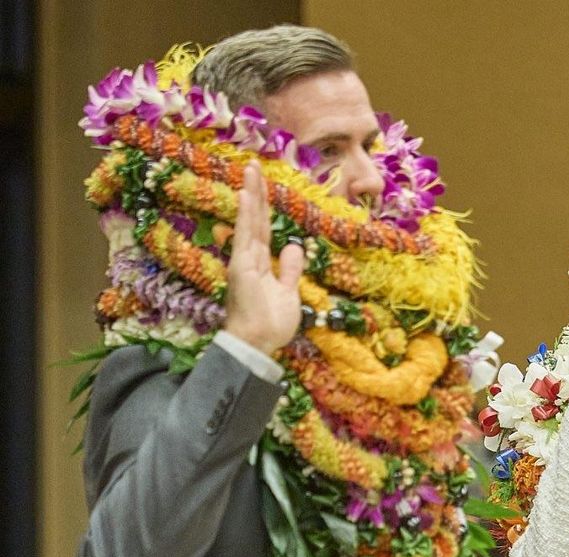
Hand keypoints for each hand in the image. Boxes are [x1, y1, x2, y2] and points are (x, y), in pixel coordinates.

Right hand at [223, 161, 303, 353]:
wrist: (257, 345)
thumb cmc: (271, 324)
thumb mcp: (288, 292)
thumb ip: (289, 269)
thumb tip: (293, 246)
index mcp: (259, 263)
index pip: (262, 229)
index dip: (263, 206)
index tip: (263, 184)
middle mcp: (248, 258)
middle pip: (254, 219)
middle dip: (256, 192)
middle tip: (254, 165)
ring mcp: (243, 260)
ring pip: (249, 221)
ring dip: (250, 195)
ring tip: (251, 169)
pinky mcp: (241, 267)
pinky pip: (245, 236)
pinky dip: (245, 215)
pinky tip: (246, 195)